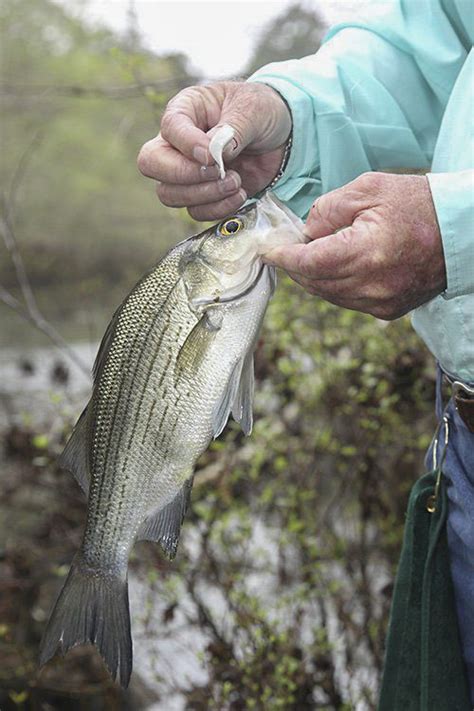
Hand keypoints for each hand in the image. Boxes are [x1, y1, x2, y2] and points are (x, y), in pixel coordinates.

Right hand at [137, 81, 290, 220]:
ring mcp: (187, 171)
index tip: (213, 155)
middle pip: (152, 165)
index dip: (187, 144)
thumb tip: (215, 154)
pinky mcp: (203, 194)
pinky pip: (196, 211)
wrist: (282, 137)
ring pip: (170, 194)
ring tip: (236, 182)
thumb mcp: (253, 109)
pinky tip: (240, 194)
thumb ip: (234, 129)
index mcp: (186, 110)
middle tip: (219, 172)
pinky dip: (218, 209)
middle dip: (184, 175)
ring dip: (204, 195)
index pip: (169, 128)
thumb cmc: (261, 111)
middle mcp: (178, 143)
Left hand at [263, 173, 445, 319]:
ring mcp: (381, 303)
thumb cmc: (417, 203)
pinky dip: (334, 285)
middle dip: (294, 266)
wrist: (461, 231)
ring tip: (311, 253)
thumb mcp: (368, 188)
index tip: (267, 249)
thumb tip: (304, 233)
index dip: (283, 257)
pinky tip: (335, 266)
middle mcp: (373, 285)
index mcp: (368, 253)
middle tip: (285, 247)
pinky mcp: (388, 311)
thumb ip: (327, 209)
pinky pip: (347, 301)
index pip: (309, 263)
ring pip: (328, 295)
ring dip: (313, 276)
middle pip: (314, 282)